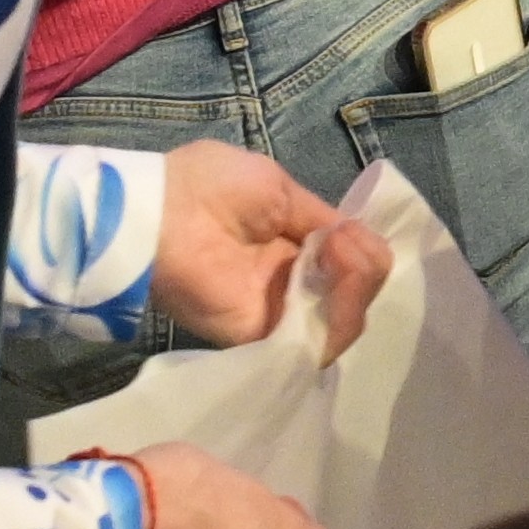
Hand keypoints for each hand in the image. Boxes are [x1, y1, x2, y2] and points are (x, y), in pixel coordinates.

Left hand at [154, 142, 385, 357]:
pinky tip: (337, 279)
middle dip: (366, 267)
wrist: (163, 213)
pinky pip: (320, 341)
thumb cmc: (214, 187)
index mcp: (292, 244)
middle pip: (354, 292)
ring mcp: (280, 313)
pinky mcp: (265, 338)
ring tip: (340, 256)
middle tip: (344, 244)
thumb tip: (352, 241)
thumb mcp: (279, 188)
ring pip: (345, 319)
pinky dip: (343, 313)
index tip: (349, 232)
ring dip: (358, 285)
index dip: (363, 249)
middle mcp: (291, 283)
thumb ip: (318, 219)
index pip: (349, 261)